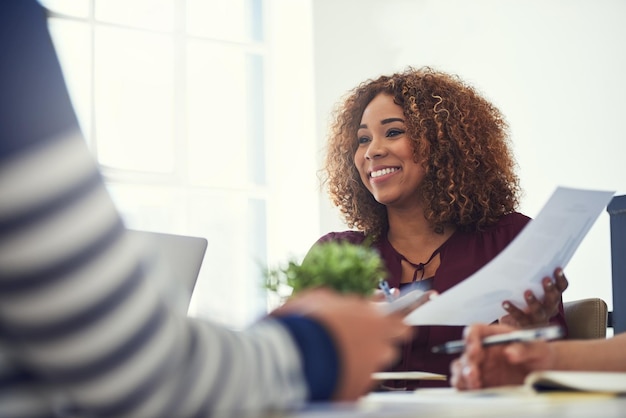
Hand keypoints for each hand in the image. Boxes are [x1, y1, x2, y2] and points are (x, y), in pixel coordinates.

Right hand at [271, 288, 411, 400]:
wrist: (292, 355)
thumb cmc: (306, 322)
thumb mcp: (320, 299)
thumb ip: (338, 302)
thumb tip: (337, 303)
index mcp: (376, 322)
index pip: (401, 325)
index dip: (393, 325)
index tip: (386, 323)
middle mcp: (379, 349)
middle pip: (389, 348)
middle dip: (378, 344)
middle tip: (358, 340)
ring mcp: (369, 373)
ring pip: (372, 367)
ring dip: (360, 362)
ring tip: (336, 357)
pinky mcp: (355, 393)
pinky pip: (354, 384)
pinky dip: (344, 378)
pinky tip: (328, 371)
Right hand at [450, 323, 555, 389]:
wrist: (545, 373)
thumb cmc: (539, 355)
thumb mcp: (538, 349)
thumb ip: (525, 348)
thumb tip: (510, 353)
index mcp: (493, 336)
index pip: (475, 331)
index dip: (471, 338)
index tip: (475, 348)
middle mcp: (483, 351)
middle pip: (466, 353)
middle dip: (467, 364)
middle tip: (473, 374)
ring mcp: (480, 368)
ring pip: (461, 369)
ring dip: (462, 377)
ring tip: (474, 385)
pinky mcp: (481, 384)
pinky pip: (466, 385)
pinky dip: (466, 388)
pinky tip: (475, 392)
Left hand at [499, 268, 568, 326]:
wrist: (515, 323)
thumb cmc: (524, 300)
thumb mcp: (531, 289)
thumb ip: (531, 280)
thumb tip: (524, 263)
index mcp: (552, 297)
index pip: (561, 287)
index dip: (560, 279)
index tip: (557, 269)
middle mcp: (549, 308)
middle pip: (553, 298)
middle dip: (550, 288)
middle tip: (546, 279)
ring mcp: (538, 318)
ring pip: (538, 310)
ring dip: (534, 301)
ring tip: (527, 292)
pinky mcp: (525, 324)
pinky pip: (519, 317)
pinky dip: (512, 309)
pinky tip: (505, 302)